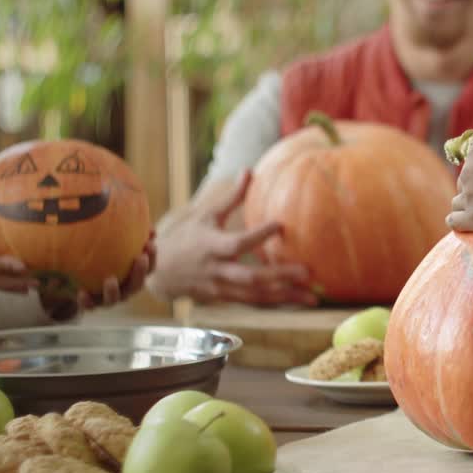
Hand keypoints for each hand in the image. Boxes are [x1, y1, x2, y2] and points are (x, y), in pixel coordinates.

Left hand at [73, 233, 156, 310]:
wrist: (77, 280)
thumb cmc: (102, 255)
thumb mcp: (113, 244)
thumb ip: (127, 232)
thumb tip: (141, 220)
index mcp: (133, 276)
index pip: (149, 267)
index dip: (152, 257)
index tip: (150, 243)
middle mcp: (124, 289)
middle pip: (136, 285)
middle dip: (140, 272)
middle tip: (140, 258)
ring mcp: (108, 299)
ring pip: (114, 299)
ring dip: (114, 290)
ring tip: (110, 280)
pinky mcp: (91, 304)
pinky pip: (89, 305)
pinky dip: (87, 301)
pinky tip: (82, 292)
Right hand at [147, 170, 315, 305]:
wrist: (160, 272)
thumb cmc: (187, 237)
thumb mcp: (205, 215)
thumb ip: (231, 198)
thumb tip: (249, 170)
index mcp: (212, 246)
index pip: (238, 242)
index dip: (258, 235)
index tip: (280, 224)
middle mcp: (217, 270)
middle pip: (251, 277)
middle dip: (279, 276)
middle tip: (306, 272)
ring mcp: (221, 288)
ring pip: (255, 295)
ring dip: (284, 296)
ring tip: (313, 297)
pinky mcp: (225, 299)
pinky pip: (253, 302)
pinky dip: (276, 302)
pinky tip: (297, 300)